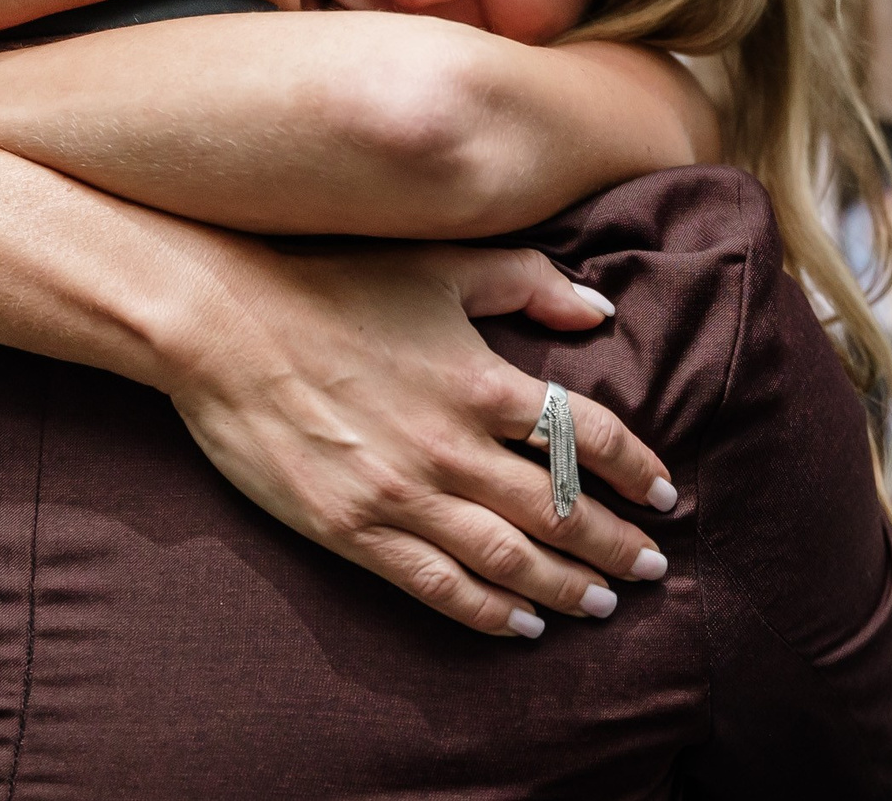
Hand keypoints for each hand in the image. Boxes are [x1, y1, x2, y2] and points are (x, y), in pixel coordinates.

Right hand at [167, 238, 677, 638]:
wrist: (224, 326)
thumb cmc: (333, 284)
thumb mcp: (438, 265)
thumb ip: (527, 281)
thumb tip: (599, 310)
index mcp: (480, 380)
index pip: (586, 438)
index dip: (637, 470)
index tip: (667, 495)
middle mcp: (453, 446)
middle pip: (562, 511)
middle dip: (619, 544)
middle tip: (654, 567)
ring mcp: (403, 494)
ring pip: (511, 560)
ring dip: (567, 587)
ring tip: (603, 603)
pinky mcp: (354, 530)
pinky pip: (439, 585)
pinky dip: (490, 612)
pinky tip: (523, 625)